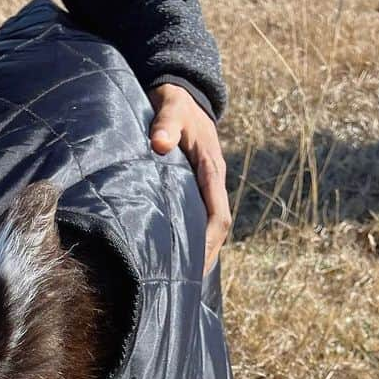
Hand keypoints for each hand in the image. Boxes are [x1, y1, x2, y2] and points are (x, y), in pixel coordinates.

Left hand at [148, 83, 230, 274]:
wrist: (182, 91)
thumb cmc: (174, 101)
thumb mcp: (170, 106)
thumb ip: (165, 123)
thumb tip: (160, 144)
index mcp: (210, 170)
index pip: (218, 217)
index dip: (209, 244)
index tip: (194, 267)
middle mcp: (212, 183)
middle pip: (217, 230)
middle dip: (205, 258)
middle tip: (184, 287)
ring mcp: (205, 187)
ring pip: (209, 227)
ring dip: (200, 253)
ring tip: (180, 282)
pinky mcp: (195, 188)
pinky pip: (199, 219)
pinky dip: (192, 240)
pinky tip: (176, 257)